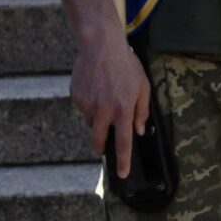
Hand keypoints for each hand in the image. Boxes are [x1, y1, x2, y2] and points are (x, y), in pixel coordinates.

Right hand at [72, 29, 149, 177]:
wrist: (101, 46)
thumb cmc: (126, 66)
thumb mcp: (143, 87)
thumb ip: (142, 111)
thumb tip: (138, 130)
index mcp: (122, 110)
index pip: (123, 143)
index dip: (123, 161)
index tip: (123, 174)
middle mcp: (103, 111)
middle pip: (98, 141)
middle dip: (101, 147)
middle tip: (103, 145)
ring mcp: (87, 105)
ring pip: (90, 122)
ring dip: (97, 118)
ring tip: (104, 97)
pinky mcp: (76, 97)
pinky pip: (83, 108)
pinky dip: (89, 104)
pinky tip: (95, 88)